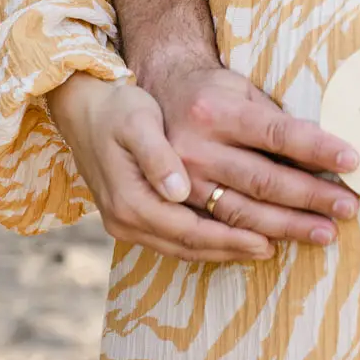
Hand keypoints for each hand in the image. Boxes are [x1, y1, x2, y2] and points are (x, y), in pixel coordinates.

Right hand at [48, 72, 270, 263]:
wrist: (82, 108)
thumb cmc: (117, 108)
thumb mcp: (137, 121)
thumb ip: (157, 156)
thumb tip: (178, 190)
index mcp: (130, 200)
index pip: (189, 231)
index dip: (229, 239)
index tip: (266, 241)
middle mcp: (126, 221)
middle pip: (189, 247)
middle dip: (235, 251)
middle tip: (277, 250)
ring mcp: (125, 224)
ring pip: (182, 248)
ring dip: (223, 250)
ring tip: (263, 248)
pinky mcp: (130, 218)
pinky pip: (173, 240)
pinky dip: (205, 242)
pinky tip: (230, 238)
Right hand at [137, 52, 359, 249]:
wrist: (141, 102)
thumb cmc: (204, 92)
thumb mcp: (236, 87)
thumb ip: (272, 117)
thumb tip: (319, 146)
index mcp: (216, 112)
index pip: (277, 133)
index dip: (316, 148)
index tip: (352, 161)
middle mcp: (197, 148)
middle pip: (263, 179)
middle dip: (310, 196)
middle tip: (348, 207)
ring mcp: (182, 181)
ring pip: (241, 212)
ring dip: (287, 226)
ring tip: (325, 233)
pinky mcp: (173, 206)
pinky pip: (215, 229)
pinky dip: (247, 241)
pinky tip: (277, 245)